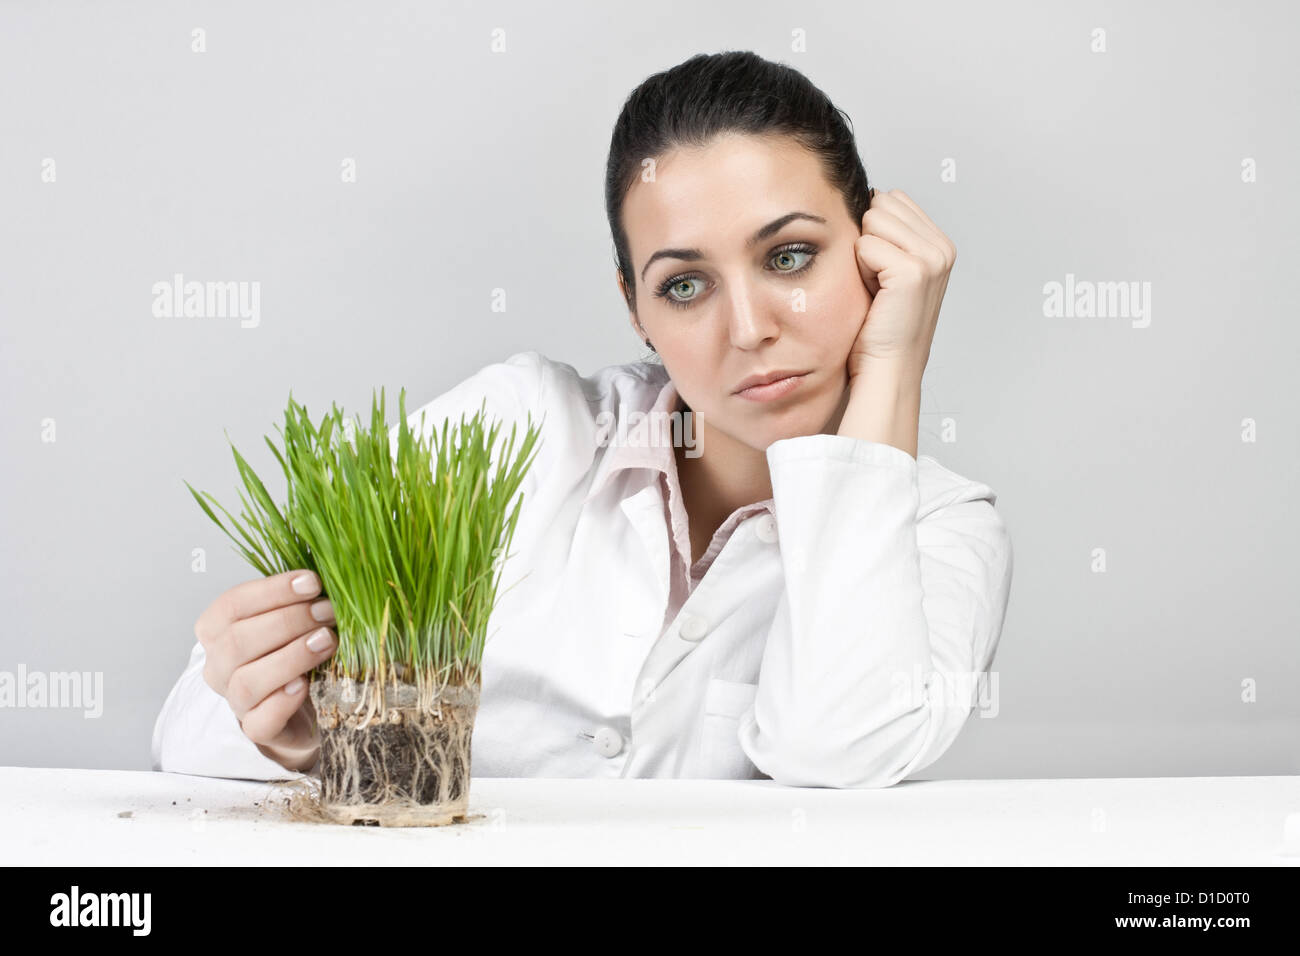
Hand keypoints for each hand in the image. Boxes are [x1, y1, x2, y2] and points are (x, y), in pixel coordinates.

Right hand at [194, 568, 338, 771]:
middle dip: (289, 621)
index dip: (273, 590)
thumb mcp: (292, 620)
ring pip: (247, 681)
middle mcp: (219, 666)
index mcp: (218, 631)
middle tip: (328, 611)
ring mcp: (235, 701)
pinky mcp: (257, 730)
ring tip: (327, 640)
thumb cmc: (294, 653)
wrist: (301, 708)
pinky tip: (306, 685)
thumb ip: (298, 599)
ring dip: (291, 656)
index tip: (312, 581)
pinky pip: (260, 720)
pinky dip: (282, 701)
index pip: (233, 604)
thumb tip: (330, 572)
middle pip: (238, 640)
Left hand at [849, 188, 956, 381]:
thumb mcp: (888, 268)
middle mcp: (942, 248)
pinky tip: (875, 294)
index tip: (882, 272)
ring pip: (872, 221)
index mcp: (940, 244)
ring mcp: (932, 258)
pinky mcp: (914, 271)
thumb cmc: (879, 326)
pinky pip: (865, 244)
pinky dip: (860, 269)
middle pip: (882, 204)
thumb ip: (889, 231)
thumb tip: (871, 194)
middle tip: (877, 281)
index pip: (892, 199)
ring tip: (876, 287)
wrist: (886, 367)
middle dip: (868, 239)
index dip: (874, 233)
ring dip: (863, 254)